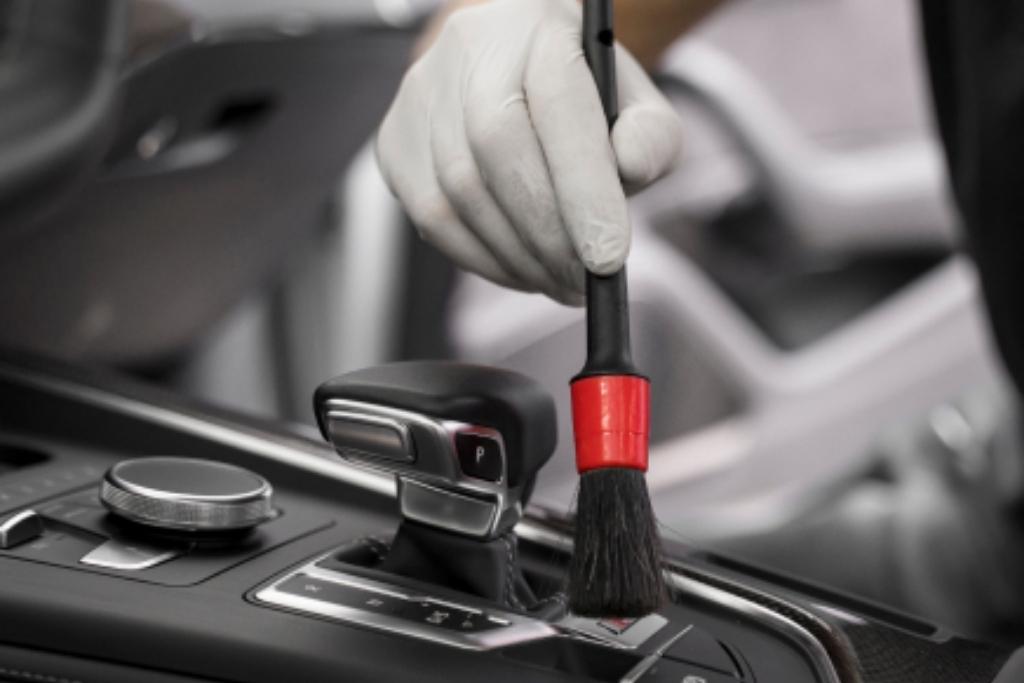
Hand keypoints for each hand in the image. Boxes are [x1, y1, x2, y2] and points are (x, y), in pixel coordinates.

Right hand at [376, 0, 681, 303]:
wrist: (517, 77)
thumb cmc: (584, 102)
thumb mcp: (638, 109)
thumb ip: (651, 137)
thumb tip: (629, 166)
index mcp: (542, 27)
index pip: (559, 105)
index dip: (583, 189)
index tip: (608, 258)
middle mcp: (471, 47)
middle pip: (496, 148)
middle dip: (545, 234)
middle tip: (582, 282)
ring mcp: (422, 92)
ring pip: (457, 191)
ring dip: (515, 256)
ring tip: (559, 281)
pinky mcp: (395, 139)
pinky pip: (431, 218)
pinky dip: (481, 259)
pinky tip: (519, 270)